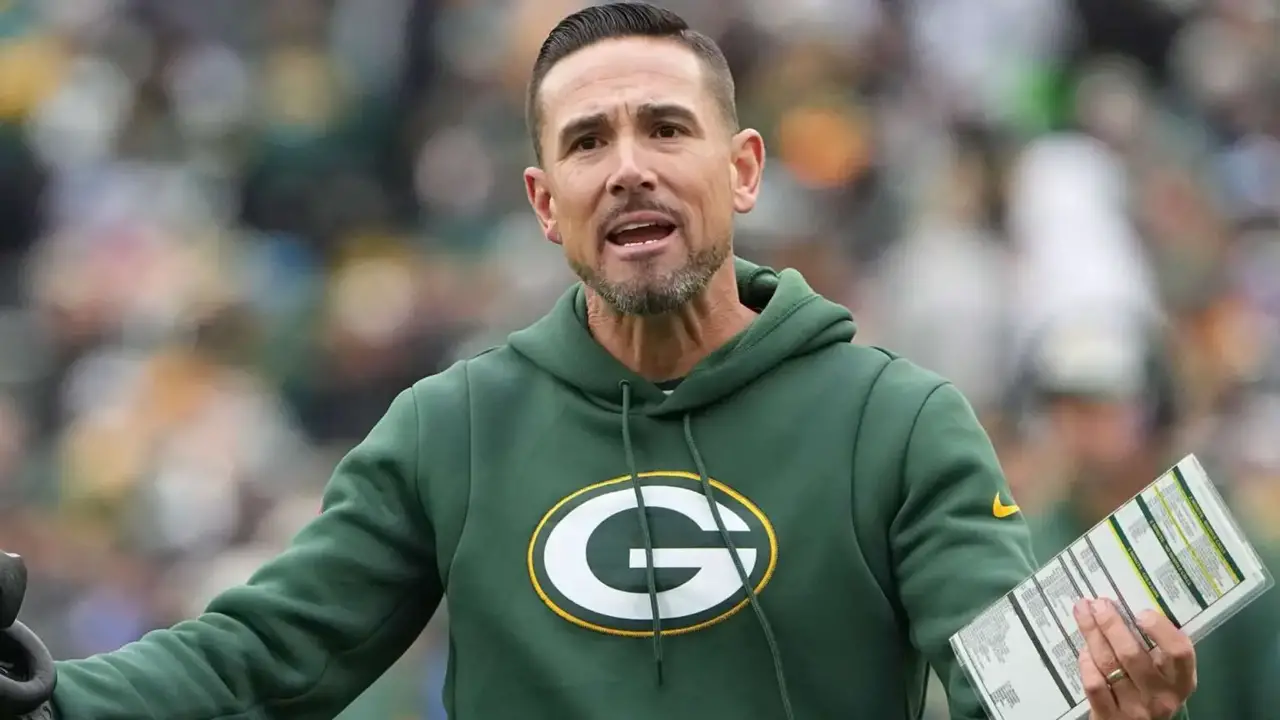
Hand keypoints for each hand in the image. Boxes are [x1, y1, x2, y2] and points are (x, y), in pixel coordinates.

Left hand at [1075, 598, 1195, 719]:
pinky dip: (1086, 662)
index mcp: (1181, 682)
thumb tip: (1126, 609)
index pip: (1179, 652)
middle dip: (1111, 624)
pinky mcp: (1109, 717)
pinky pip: (1094, 683)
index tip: (1141, 612)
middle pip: (1132, 654)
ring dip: (1092, 634)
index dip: (1161, 629)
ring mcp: (1135, 709)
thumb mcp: (1164, 675)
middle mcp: (1161, 697)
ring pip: (1109, 664)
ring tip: (1083, 613)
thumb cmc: (1151, 692)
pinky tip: (1084, 649)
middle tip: (1098, 604)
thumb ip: (1156, 649)